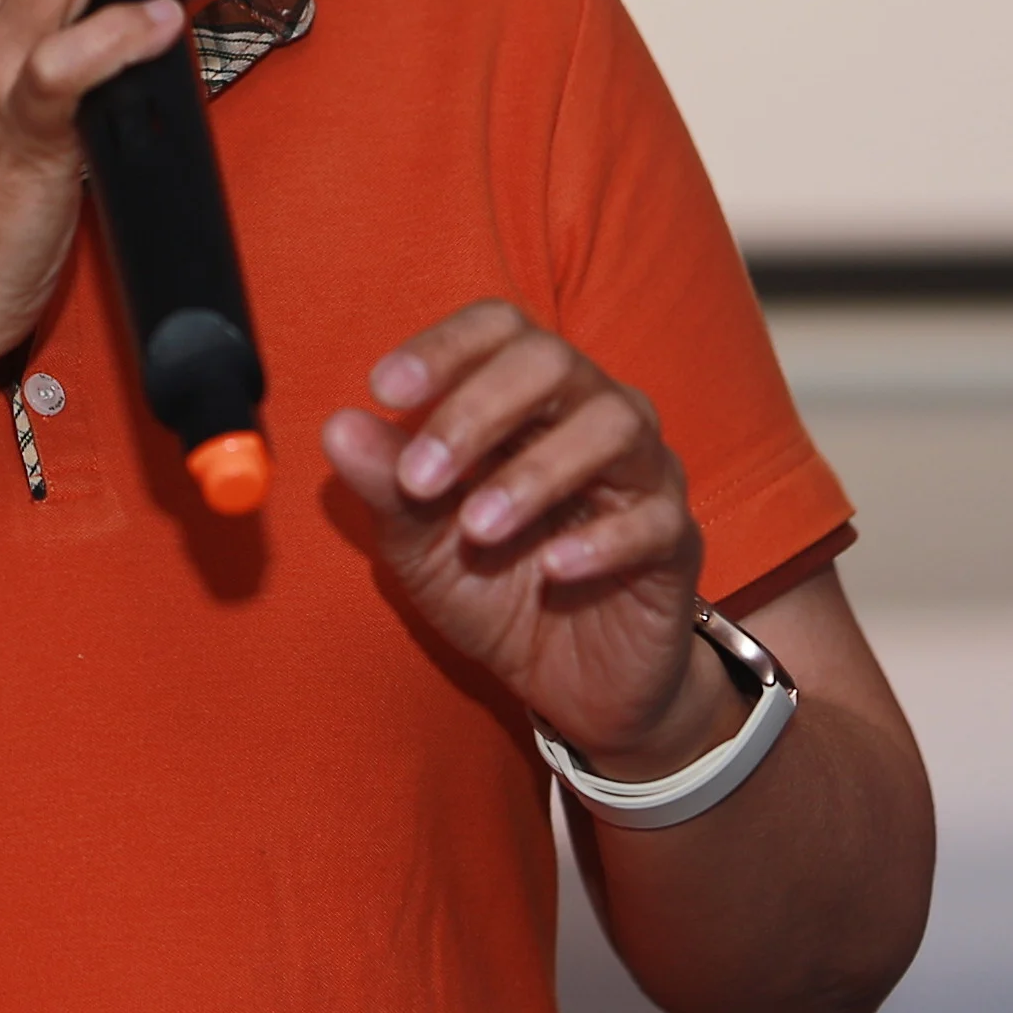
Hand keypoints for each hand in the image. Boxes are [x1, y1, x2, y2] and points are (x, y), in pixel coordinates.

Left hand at [320, 303, 724, 771]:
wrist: (572, 683)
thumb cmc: (495, 588)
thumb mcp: (420, 546)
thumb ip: (386, 486)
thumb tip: (338, 427)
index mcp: (528, 400)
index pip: (499, 329)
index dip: (445, 347)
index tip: (384, 388)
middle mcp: (592, 415)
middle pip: (552, 363)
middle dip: (478, 409)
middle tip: (418, 478)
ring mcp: (643, 475)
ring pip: (612, 428)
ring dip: (536, 473)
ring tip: (476, 529)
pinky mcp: (674, 542)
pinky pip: (654, 520)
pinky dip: (601, 540)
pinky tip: (554, 569)